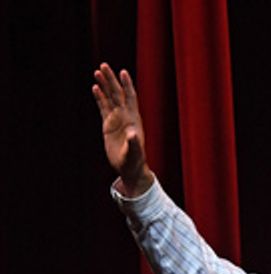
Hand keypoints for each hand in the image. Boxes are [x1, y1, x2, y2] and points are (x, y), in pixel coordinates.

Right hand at [92, 63, 152, 194]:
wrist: (129, 169)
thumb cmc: (134, 162)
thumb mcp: (134, 153)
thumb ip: (133, 143)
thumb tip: (132, 134)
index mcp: (133, 120)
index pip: (130, 98)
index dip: (127, 85)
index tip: (123, 72)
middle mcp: (125, 117)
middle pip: (118, 94)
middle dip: (112, 80)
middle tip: (104, 65)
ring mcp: (116, 120)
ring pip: (109, 98)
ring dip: (104, 86)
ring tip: (97, 72)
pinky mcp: (108, 125)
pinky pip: (103, 107)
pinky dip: (99, 97)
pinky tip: (95, 88)